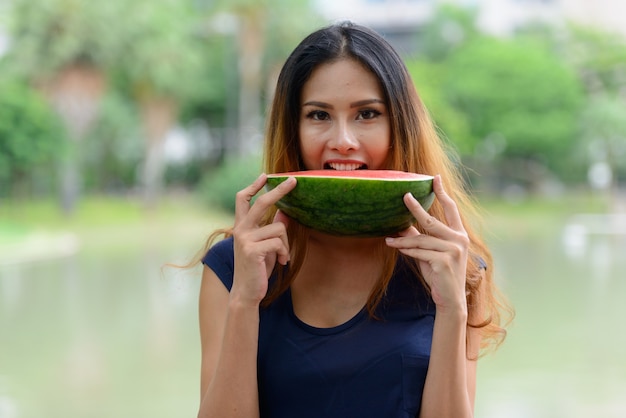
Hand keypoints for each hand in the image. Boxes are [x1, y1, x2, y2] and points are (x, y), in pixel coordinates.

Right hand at [231, 173, 296, 305]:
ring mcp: (245, 239)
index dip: (254, 186)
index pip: (243, 199)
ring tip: (283, 256)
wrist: (246, 291)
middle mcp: (240, 230)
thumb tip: (285, 212)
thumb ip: (272, 228)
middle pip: (261, 203)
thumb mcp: (266, 245)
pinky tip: (282, 262)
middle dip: (279, 191)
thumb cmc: (257, 268)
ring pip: (278, 228)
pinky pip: (278, 243)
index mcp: (242, 226)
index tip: (265, 175)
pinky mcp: (252, 250)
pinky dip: (285, 252)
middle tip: (294, 181)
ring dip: (286, 243)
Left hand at [385, 175, 468, 313]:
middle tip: (404, 196)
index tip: (435, 178)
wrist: (450, 299)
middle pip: (432, 221)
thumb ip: (419, 239)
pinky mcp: (444, 262)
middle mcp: (459, 240)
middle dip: (416, 209)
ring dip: (403, 240)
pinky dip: (407, 250)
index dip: (443, 193)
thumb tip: (402, 226)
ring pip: (421, 239)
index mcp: (459, 235)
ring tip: (389, 239)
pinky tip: (396, 248)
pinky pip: (420, 252)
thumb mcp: (428, 253)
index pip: (451, 209)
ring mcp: (453, 251)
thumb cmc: (439, 274)